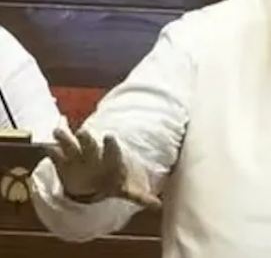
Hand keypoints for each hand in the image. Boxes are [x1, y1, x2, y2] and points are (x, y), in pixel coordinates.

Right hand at [46, 128, 161, 208]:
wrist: (95, 180)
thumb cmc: (112, 181)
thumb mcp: (125, 189)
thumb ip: (139, 196)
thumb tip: (158, 205)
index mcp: (111, 159)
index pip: (112, 150)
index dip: (111, 145)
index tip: (109, 136)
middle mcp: (95, 154)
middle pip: (90, 144)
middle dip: (87, 139)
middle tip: (82, 132)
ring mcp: (78, 156)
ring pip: (71, 144)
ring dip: (65, 139)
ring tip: (58, 131)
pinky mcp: (63, 162)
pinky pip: (56, 154)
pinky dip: (52, 151)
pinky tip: (47, 146)